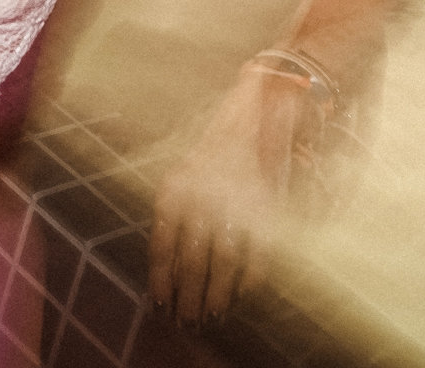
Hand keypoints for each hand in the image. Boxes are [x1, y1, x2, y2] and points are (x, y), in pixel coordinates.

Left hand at [147, 68, 307, 325]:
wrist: (257, 105)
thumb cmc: (214, 146)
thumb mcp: (184, 171)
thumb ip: (175, 211)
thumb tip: (165, 260)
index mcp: (176, 190)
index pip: (163, 245)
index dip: (161, 277)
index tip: (159, 301)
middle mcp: (202, 199)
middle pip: (191, 261)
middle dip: (189, 294)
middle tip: (187, 319)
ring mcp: (234, 204)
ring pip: (221, 262)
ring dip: (217, 293)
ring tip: (212, 314)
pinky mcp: (265, 207)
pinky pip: (256, 251)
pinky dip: (251, 275)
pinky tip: (244, 292)